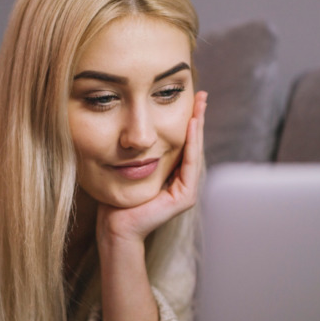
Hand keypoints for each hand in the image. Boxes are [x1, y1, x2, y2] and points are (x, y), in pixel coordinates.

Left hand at [97, 90, 206, 244]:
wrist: (116, 224)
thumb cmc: (118, 198)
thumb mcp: (131, 166)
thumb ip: (141, 152)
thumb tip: (138, 128)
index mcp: (172, 175)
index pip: (183, 143)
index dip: (188, 121)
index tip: (191, 98)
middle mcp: (183, 181)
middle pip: (193, 144)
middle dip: (198, 118)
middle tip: (202, 95)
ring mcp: (186, 190)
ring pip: (194, 151)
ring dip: (198, 127)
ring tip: (200, 105)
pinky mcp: (185, 197)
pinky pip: (189, 164)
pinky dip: (191, 144)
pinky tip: (190, 126)